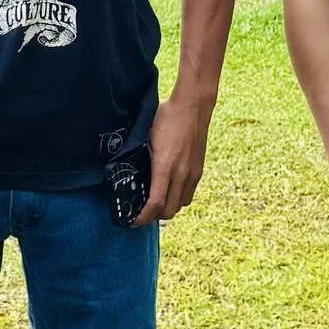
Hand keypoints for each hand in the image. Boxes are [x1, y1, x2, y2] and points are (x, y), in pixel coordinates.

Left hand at [136, 96, 209, 227]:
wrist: (193, 107)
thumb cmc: (167, 118)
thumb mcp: (146, 137)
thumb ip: (141, 158)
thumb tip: (129, 171)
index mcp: (165, 166)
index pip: (155, 203)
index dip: (143, 217)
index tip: (133, 221)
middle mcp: (181, 174)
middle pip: (169, 211)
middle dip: (154, 218)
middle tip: (141, 215)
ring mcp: (192, 173)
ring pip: (181, 205)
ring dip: (167, 209)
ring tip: (155, 206)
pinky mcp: (199, 170)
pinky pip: (189, 194)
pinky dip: (178, 199)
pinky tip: (169, 192)